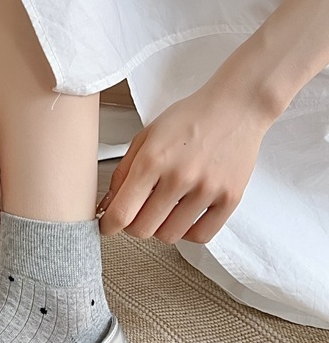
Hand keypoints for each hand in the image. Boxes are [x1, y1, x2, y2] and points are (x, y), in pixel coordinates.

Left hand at [98, 86, 272, 243]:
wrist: (235, 107)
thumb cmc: (189, 118)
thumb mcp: (145, 137)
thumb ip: (123, 172)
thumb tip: (108, 204)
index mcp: (152, 160)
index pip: (121, 213)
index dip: (109, 225)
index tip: (108, 226)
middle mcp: (179, 177)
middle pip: (142, 229)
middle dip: (132, 225)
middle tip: (136, 213)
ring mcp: (207, 190)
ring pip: (169, 236)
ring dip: (160, 228)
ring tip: (163, 210)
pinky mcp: (230, 198)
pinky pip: (201, 236)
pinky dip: (187, 232)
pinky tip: (184, 216)